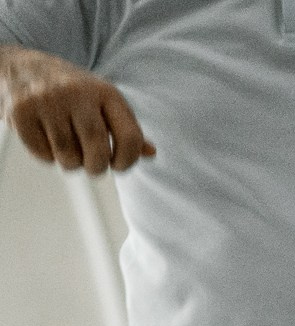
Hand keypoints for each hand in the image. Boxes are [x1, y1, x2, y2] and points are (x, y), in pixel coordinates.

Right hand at [3, 48, 153, 172]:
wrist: (21, 66)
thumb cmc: (71, 90)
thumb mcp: (104, 100)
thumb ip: (126, 127)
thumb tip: (150, 153)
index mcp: (105, 92)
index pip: (129, 137)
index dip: (128, 161)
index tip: (119, 165)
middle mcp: (76, 94)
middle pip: (97, 151)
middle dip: (97, 167)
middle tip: (93, 166)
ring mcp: (46, 101)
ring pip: (68, 157)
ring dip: (71, 163)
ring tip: (69, 150)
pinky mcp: (21, 112)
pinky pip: (42, 153)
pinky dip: (47, 156)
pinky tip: (47, 140)